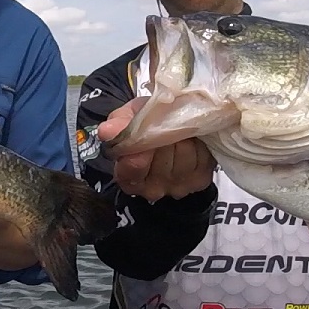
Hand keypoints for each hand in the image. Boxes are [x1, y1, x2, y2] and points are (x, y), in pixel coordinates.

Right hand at [98, 98, 214, 202]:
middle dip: (164, 134)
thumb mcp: (128, 119)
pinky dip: (199, 144)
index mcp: (127, 177)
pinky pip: (202, 157)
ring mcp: (177, 188)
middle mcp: (152, 189)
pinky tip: (192, 141)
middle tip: (164, 124)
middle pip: (162, 155)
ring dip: (183, 137)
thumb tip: (106, 131)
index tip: (145, 128)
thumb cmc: (146, 125)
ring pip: (184, 154)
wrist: (174, 132)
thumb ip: (118, 125)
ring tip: (179, 132)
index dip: (141, 144)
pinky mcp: (200, 182)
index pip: (133, 165)